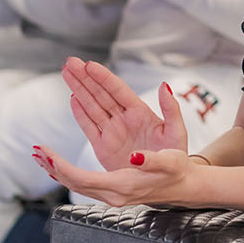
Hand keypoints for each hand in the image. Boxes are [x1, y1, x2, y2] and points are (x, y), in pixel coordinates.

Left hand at [34, 142, 202, 208]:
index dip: (62, 167)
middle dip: (53, 166)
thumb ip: (152, 159)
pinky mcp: (111, 190)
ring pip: (76, 184)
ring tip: (40, 155)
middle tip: (36, 150)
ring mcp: (111, 195)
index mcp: (124, 185)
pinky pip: (83, 183)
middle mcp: (114, 194)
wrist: (183, 186)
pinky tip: (57, 165)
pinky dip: (67, 172)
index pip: (83, 179)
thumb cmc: (177, 170)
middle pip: (74, 183)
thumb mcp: (170, 161)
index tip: (47, 153)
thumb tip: (134, 156)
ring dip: (56, 169)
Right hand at [58, 57, 189, 169]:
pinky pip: (89, 127)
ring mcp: (113, 131)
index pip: (118, 90)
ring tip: (67, 72)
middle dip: (85, 78)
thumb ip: (171, 109)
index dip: (103, 77)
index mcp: (141, 112)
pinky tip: (73, 98)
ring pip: (92, 106)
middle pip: (100, 94)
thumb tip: (164, 86)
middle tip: (70, 62)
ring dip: (79, 89)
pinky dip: (80, 113)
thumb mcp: (176, 131)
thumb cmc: (176, 154)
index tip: (89, 65)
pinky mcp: (104, 146)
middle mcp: (124, 118)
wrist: (169, 180)